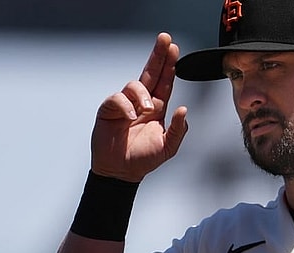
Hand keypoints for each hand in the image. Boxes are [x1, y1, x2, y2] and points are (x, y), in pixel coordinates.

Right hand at [90, 32, 188, 181]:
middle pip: (150, 73)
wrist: (122, 171)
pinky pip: (117, 99)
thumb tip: (183, 109)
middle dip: (158, 55)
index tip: (174, 48)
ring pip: (134, 85)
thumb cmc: (144, 158)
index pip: (165, 81)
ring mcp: (125, 104)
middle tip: (165, 39)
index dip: (169, 65)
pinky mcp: (109, 110)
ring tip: (149, 110)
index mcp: (157, 107)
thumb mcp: (168, 147)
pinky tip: (131, 117)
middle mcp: (141, 102)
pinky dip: (125, 106)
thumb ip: (178, 130)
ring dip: (142, 94)